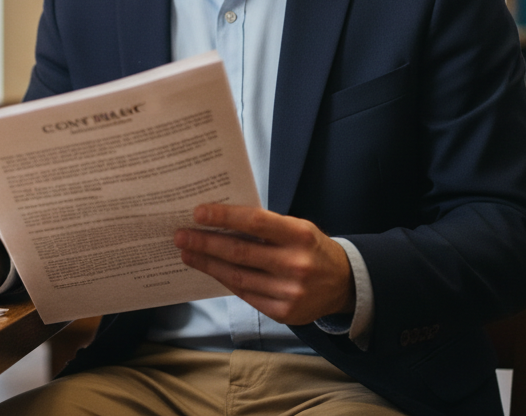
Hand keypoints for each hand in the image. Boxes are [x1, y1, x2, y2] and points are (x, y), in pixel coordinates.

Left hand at [175, 204, 353, 325]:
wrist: (344, 284)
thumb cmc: (311, 248)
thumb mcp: (297, 228)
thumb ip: (264, 226)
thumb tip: (219, 221)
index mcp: (300, 235)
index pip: (255, 222)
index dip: (224, 217)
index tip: (198, 213)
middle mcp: (296, 264)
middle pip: (240, 253)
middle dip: (205, 244)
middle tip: (181, 236)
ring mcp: (290, 292)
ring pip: (237, 277)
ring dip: (208, 265)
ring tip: (187, 254)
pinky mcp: (284, 312)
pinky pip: (245, 294)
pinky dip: (224, 281)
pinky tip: (210, 271)